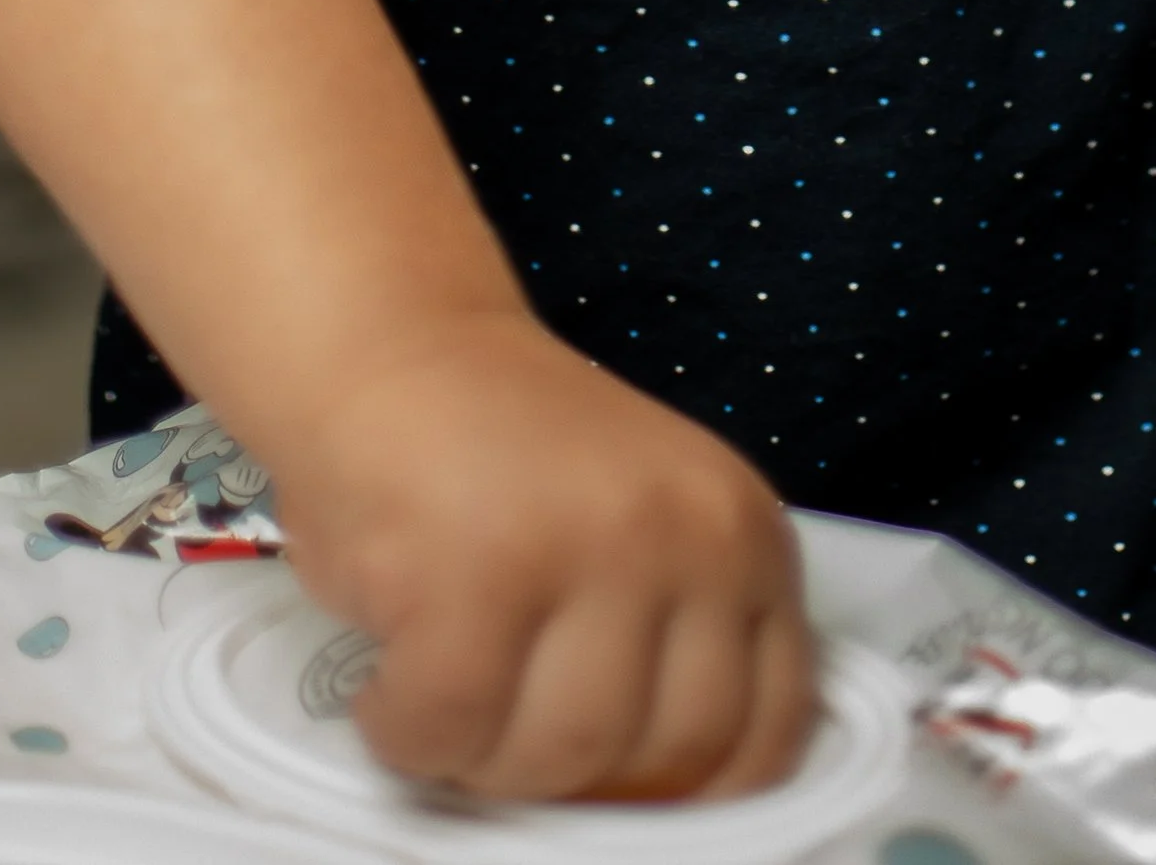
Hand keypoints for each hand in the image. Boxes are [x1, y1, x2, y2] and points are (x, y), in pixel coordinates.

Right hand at [267, 310, 814, 801]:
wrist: (391, 344)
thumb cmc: (505, 462)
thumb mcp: (641, 531)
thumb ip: (680, 644)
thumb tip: (670, 812)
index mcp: (743, 532)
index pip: (764, 733)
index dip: (688, 794)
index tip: (620, 792)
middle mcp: (683, 532)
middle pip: (659, 760)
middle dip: (572, 772)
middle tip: (506, 716)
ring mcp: (582, 545)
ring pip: (558, 758)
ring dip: (483, 755)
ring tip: (449, 686)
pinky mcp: (472, 570)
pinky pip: (446, 730)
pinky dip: (404, 730)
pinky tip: (391, 679)